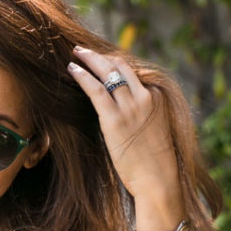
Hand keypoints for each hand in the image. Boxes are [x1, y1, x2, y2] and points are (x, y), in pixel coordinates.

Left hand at [67, 46, 181, 209]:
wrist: (158, 180)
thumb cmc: (154, 162)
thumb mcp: (152, 130)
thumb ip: (140, 115)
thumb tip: (119, 113)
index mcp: (156, 97)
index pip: (132, 73)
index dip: (114, 64)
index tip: (100, 61)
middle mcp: (145, 96)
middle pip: (120, 66)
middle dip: (101, 56)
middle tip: (84, 51)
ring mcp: (131, 106)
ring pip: (107, 73)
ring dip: (90, 60)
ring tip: (76, 53)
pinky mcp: (115, 119)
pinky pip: (96, 89)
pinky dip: (83, 76)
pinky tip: (72, 69)